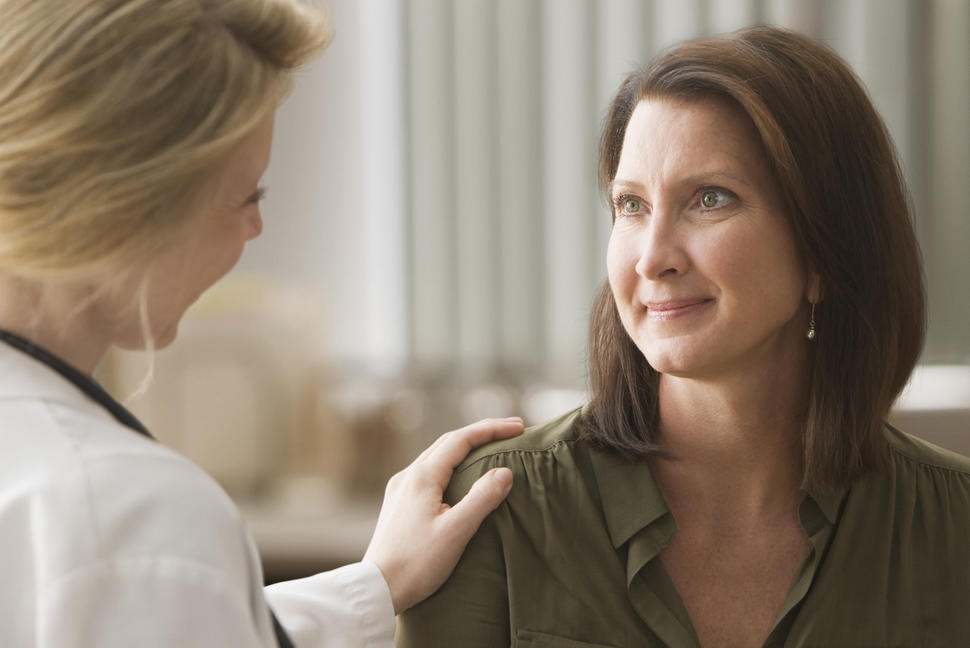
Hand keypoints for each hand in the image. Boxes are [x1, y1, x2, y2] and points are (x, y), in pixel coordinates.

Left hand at [362, 417, 523, 613]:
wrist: (377, 589)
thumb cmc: (417, 564)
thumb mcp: (456, 532)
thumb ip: (482, 498)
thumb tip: (505, 471)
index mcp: (422, 477)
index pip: (461, 439)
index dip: (491, 429)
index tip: (519, 426)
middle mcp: (408, 476)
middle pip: (448, 442)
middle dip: (481, 433)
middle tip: (512, 430)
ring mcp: (400, 489)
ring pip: (437, 456)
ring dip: (465, 447)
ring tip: (491, 447)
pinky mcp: (398, 503)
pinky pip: (428, 472)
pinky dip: (451, 464)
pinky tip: (461, 475)